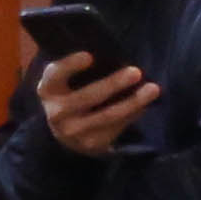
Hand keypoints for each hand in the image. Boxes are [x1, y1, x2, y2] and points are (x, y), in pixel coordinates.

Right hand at [38, 53, 162, 157]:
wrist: (65, 133)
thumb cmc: (68, 95)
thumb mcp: (63, 82)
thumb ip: (75, 70)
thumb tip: (111, 56)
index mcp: (47, 90)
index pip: (55, 75)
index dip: (70, 65)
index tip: (89, 56)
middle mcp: (57, 112)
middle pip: (88, 97)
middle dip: (113, 84)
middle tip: (135, 72)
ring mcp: (74, 131)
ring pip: (108, 115)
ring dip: (133, 101)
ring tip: (152, 89)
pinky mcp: (92, 143)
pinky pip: (117, 127)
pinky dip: (134, 113)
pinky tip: (144, 105)